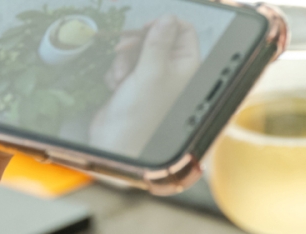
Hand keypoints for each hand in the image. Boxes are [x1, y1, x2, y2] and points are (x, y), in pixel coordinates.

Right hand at [89, 16, 200, 155]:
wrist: (118, 142)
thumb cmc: (140, 114)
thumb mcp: (151, 71)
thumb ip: (159, 42)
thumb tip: (168, 18)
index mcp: (188, 67)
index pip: (184, 31)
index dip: (164, 25)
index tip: (146, 29)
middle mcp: (174, 72)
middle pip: (157, 37)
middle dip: (137, 44)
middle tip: (125, 50)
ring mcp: (155, 79)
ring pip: (138, 50)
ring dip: (125, 60)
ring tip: (123, 78)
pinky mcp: (136, 85)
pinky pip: (126, 64)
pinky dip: (119, 72)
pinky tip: (118, 87)